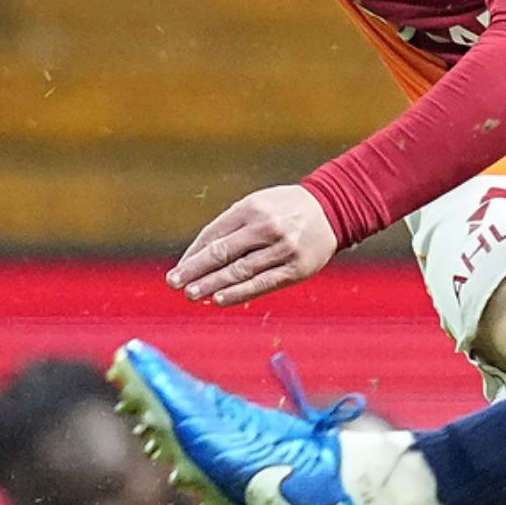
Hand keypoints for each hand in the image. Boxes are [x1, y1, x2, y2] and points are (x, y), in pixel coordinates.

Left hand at [169, 181, 340, 304]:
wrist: (331, 210)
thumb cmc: (284, 210)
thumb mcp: (257, 205)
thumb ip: (230, 227)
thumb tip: (197, 257)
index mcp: (252, 208)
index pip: (215, 234)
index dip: (193, 254)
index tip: (178, 270)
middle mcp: (266, 227)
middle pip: (223, 252)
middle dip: (196, 270)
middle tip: (174, 283)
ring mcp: (282, 249)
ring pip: (240, 270)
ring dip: (212, 284)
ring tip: (192, 294)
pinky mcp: (296, 269)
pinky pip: (262, 283)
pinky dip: (239, 293)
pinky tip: (219, 299)